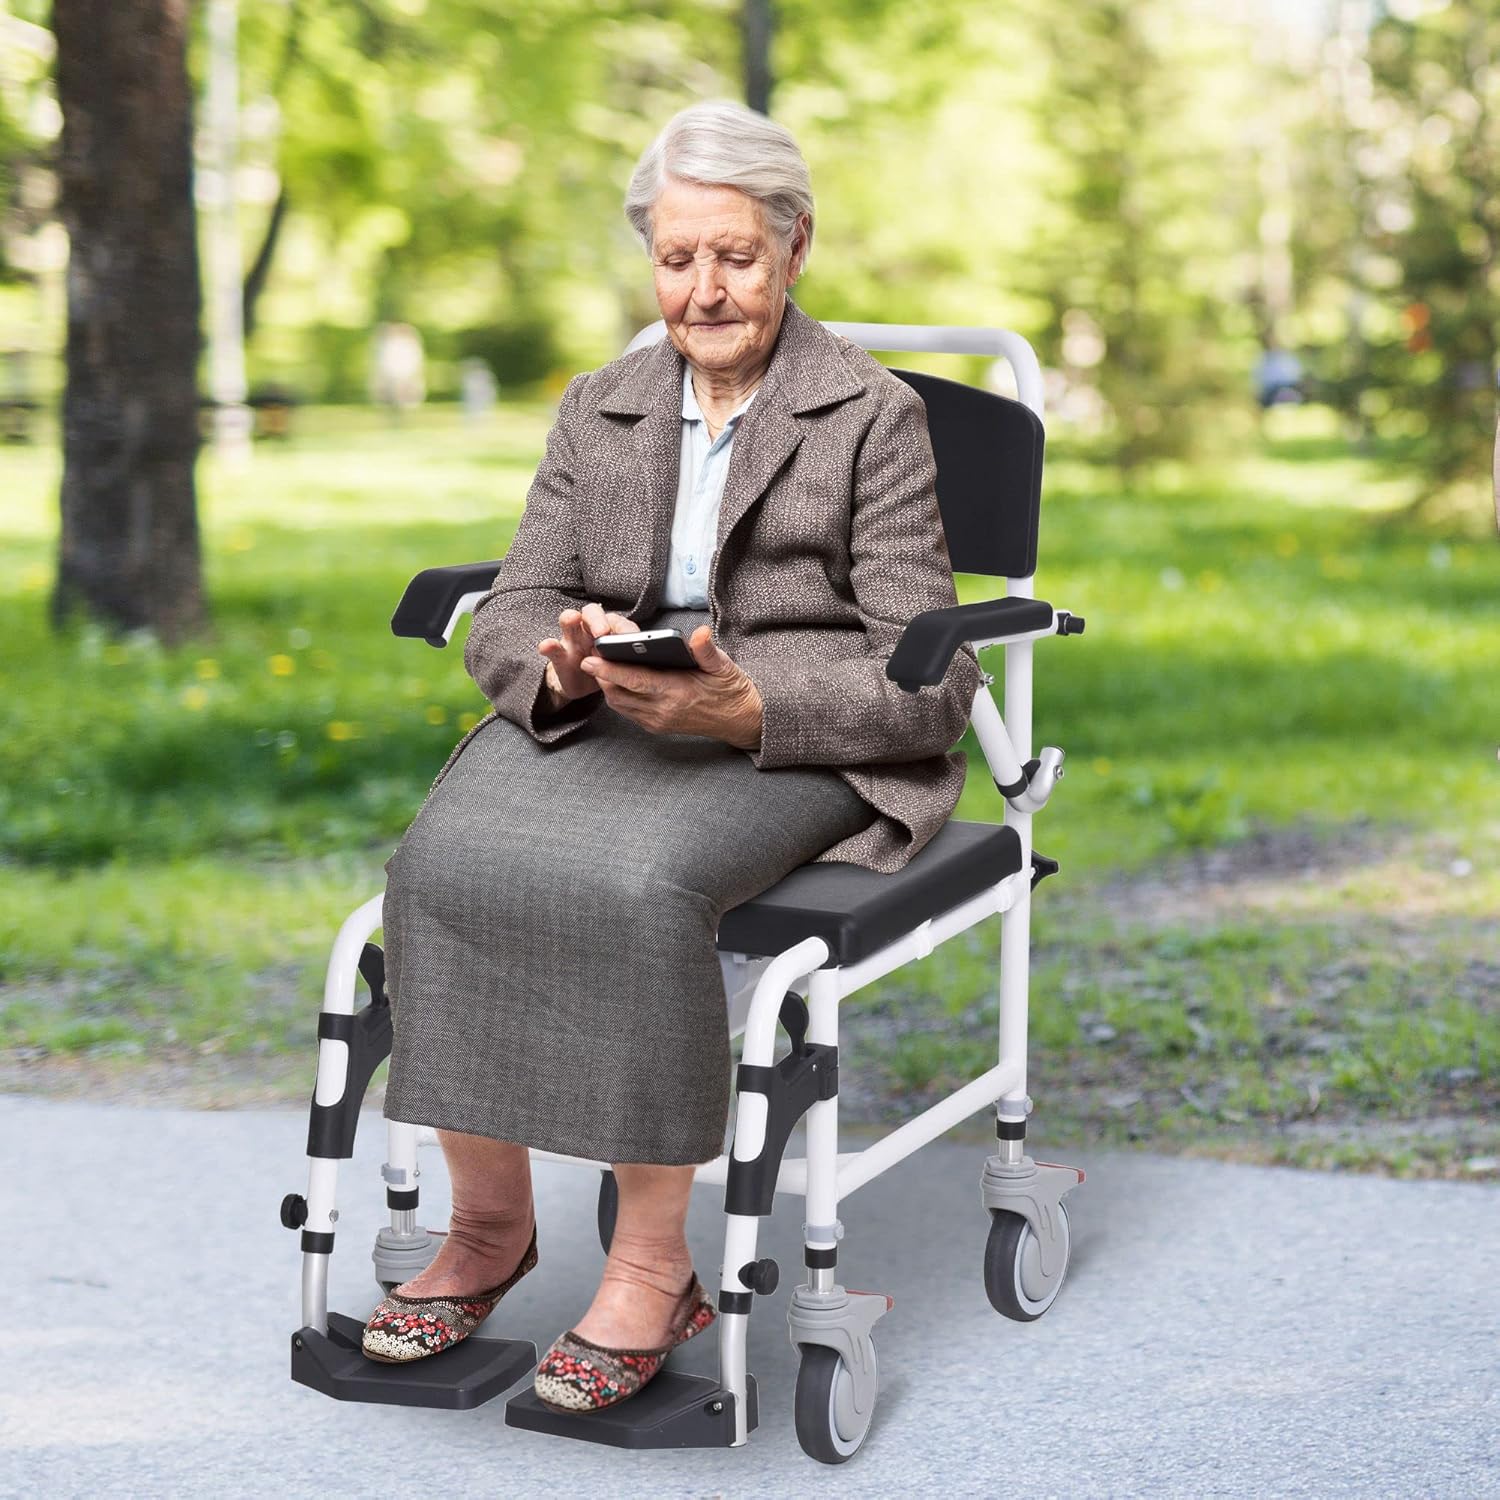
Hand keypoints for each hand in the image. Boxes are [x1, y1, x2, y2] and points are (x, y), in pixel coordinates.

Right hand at [537, 603, 639, 707]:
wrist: (584, 685)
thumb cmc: (606, 671)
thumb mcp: (619, 668)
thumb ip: (626, 662)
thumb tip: (642, 662)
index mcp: (610, 631)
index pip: (617, 621)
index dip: (624, 628)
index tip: (631, 639)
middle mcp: (590, 630)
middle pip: (592, 613)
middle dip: (597, 619)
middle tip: (602, 632)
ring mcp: (572, 640)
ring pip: (569, 621)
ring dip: (571, 619)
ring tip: (573, 619)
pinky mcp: (559, 655)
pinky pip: (552, 647)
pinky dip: (549, 645)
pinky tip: (547, 645)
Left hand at [579, 624, 763, 748]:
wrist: (740, 719)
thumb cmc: (731, 689)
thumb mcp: (724, 666)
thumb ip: (707, 650)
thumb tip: (699, 633)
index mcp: (678, 692)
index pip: (635, 680)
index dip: (609, 669)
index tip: (589, 658)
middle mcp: (664, 710)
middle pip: (619, 694)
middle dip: (600, 675)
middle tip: (590, 654)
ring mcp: (658, 721)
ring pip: (619, 704)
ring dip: (607, 686)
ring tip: (600, 664)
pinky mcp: (657, 726)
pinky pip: (628, 711)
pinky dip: (618, 695)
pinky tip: (616, 680)